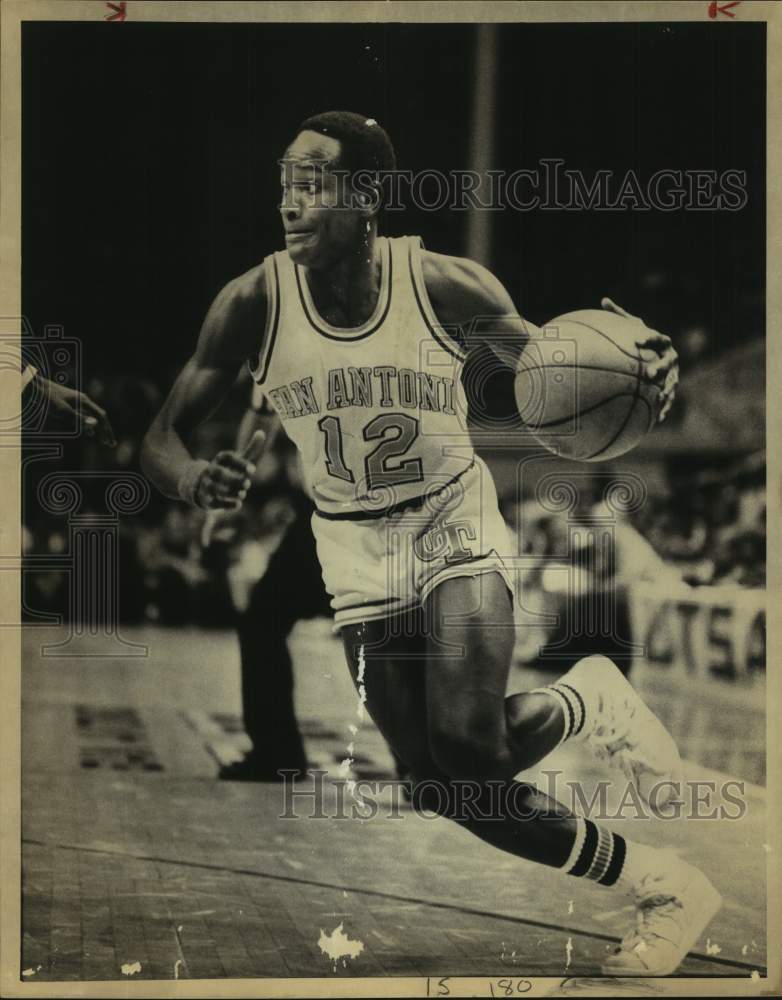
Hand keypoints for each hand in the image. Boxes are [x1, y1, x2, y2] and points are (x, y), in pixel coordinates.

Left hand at [42, 378, 115, 444]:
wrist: (36, 386)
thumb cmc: (48, 398)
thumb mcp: (62, 410)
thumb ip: (79, 418)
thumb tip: (96, 425)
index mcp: (84, 401)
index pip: (101, 416)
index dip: (107, 429)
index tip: (110, 441)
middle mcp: (83, 401)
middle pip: (99, 417)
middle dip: (106, 431)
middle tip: (111, 444)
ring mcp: (78, 402)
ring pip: (93, 417)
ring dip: (99, 429)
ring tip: (104, 441)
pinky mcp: (72, 404)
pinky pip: (85, 417)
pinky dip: (90, 426)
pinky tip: (90, 433)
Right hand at [195, 430, 266, 511]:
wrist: (201, 484)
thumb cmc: (227, 470)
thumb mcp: (238, 460)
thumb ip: (250, 449)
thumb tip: (262, 432)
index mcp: (220, 460)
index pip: (228, 458)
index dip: (240, 463)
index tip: (254, 470)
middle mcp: (212, 471)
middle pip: (219, 474)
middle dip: (233, 479)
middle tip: (248, 484)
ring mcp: (207, 485)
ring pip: (216, 488)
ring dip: (231, 492)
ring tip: (243, 494)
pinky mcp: (207, 499)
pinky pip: (214, 502)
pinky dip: (226, 505)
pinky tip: (238, 504)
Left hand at [601, 297, 678, 421]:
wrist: (658, 353)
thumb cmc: (640, 340)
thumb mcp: (631, 327)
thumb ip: (619, 316)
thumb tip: (603, 300)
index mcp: (662, 341)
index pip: (657, 338)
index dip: (649, 339)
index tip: (637, 341)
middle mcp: (671, 357)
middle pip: (667, 362)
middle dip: (660, 368)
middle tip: (649, 374)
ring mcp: (674, 373)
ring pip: (672, 382)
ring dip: (666, 391)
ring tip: (658, 399)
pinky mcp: (672, 387)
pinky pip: (670, 399)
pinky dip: (666, 408)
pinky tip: (660, 419)